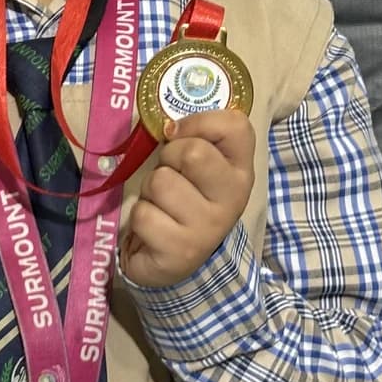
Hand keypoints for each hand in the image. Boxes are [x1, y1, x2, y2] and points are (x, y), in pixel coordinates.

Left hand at [121, 109, 255, 288]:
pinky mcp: (182, 251)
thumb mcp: (197, 165)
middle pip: (192, 152)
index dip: (199, 122)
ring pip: (160, 181)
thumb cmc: (186, 198)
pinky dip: (140, 217)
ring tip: (162, 205)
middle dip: (167, 159)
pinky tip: (155, 228)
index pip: (235, 126)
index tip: (181, 136)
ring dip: (150, 190)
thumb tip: (169, 128)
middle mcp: (234, 198)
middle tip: (171, 177)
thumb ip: (192, 138)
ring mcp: (210, 227)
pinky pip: (144, 214)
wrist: (178, 259)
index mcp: (241, 170)